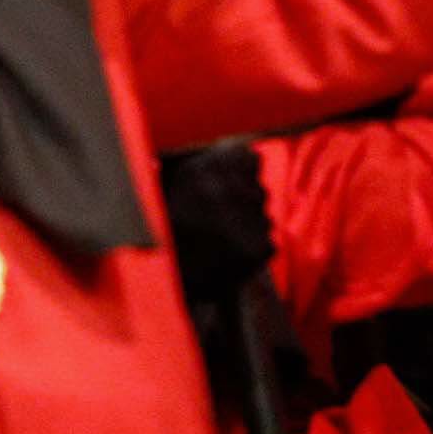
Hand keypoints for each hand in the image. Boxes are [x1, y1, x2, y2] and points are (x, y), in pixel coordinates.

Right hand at [158, 143, 273, 308]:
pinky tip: (229, 257)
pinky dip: (253, 250)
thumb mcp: (178, 184)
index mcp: (204, 169)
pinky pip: (267, 242)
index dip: (243, 172)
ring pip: (263, 217)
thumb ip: (215, 165)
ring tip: (220, 242)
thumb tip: (253, 154)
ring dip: (249, 226)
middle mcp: (228, 188)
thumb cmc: (167, 230)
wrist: (165, 279)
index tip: (231, 185)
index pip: (250, 158)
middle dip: (246, 203)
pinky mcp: (258, 248)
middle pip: (259, 190)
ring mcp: (246, 219)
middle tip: (218, 222)